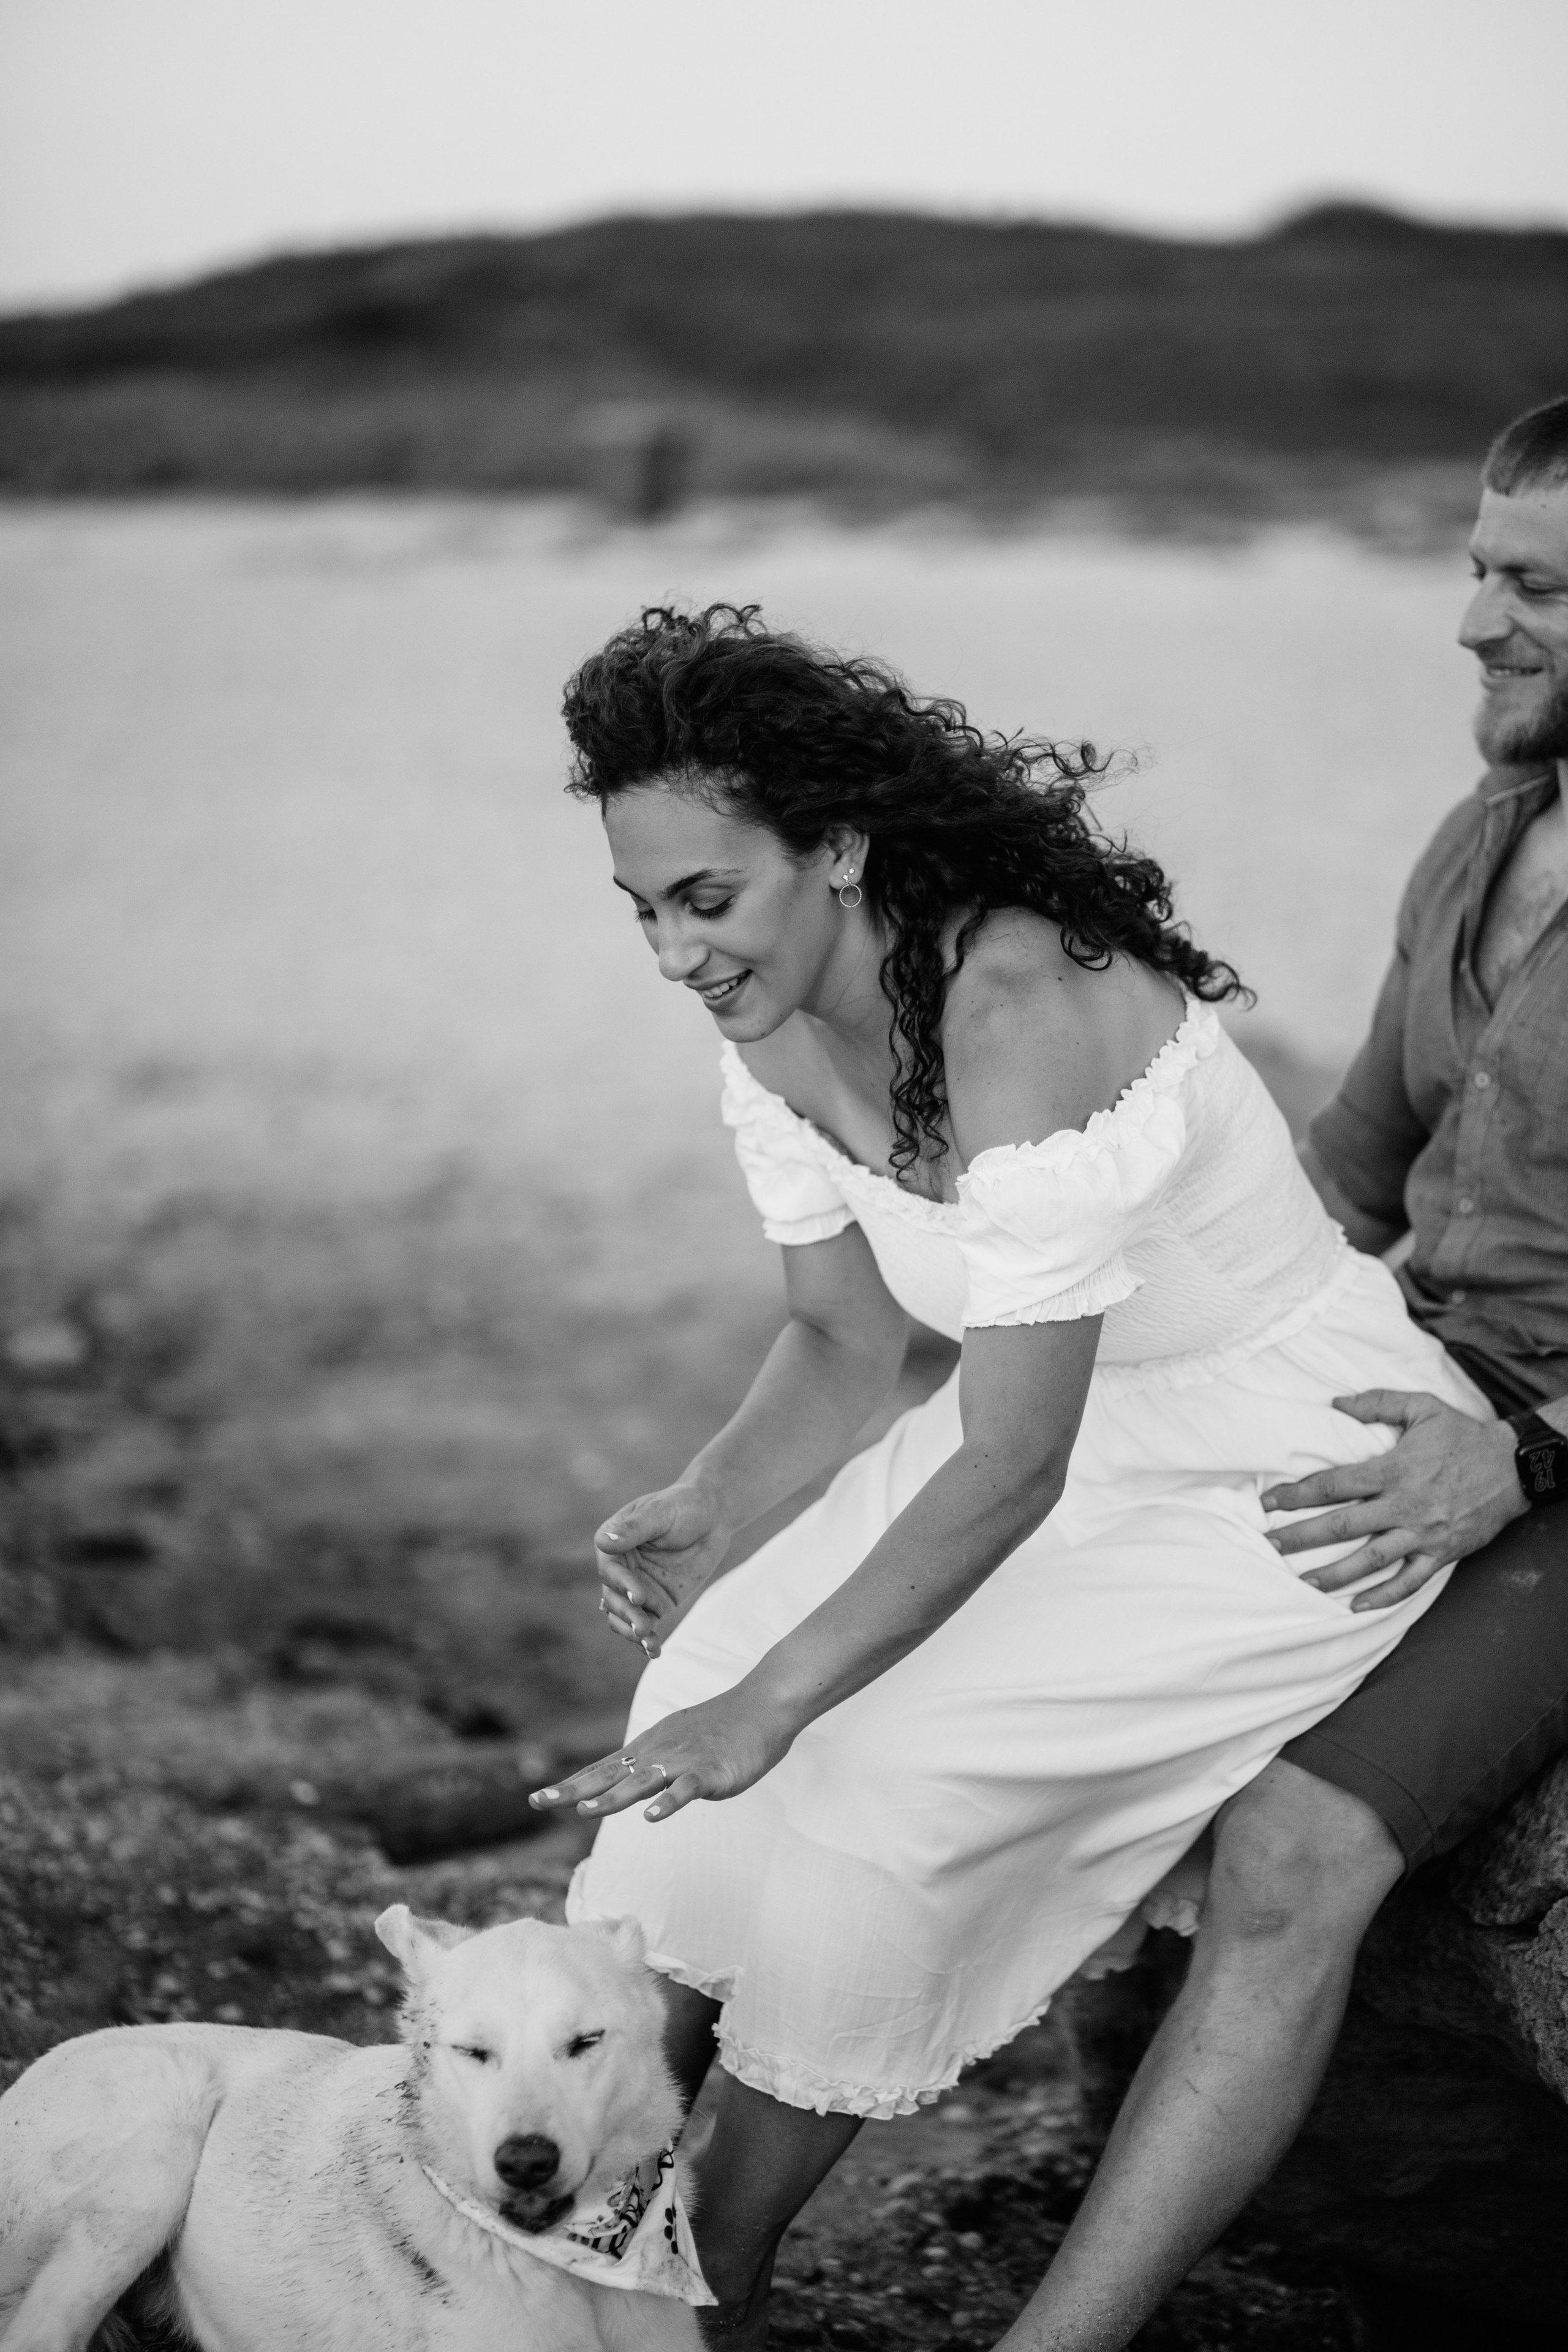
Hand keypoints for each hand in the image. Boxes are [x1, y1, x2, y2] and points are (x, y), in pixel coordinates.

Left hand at [528, 1685, 794, 1823]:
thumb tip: (625, 1786)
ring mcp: (684, 1761)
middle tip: (538, 1801)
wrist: (761, 1705)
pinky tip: (652, 1817)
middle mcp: (658, 1753)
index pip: (602, 1769)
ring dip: (613, 1796)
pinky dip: (669, 1802)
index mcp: (648, 1749)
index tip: (537, 1798)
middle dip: (573, 1789)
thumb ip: (650, 1765)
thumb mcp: (676, 1743)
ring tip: (585, 1810)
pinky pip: (687, 1788)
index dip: (570, 1785)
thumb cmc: (720, 1727)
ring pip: (642, 1780)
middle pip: (610, 1773)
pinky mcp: (711, 1770)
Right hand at [594, 1479, 731, 1656]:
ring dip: (632, 1632)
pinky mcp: (656, 1603)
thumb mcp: (660, 1513)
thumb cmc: (684, 1506)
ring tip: (648, 1643)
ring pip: (625, 1617)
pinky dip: (646, 1640)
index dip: (622, 1584)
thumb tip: (602, 1541)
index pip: (610, 1569)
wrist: (713, 1516)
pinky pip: (646, 1625)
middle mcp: (621, 1568)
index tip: (640, 1595)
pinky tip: (653, 1651)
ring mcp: (637, 1588)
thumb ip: (634, 1529)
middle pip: (614, 1598)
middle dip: (627, 1614)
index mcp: (613, 1542)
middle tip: (644, 1627)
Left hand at [1260, 1389, 1526, 1610]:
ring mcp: (1423, 1533)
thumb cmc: (1463, 1434)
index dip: (1297, 1495)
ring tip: (1304, 1582)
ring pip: (1371, 1559)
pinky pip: (1410, 1580)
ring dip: (1335, 1573)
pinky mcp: (1442, 1553)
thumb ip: (1377, 1401)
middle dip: (1302, 1537)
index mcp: (1393, 1469)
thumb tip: (1335, 1403)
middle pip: (1342, 1525)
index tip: (1270, 1503)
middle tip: (1271, 1545)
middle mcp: (1404, 1505)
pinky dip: (1384, 1595)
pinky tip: (1358, 1605)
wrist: (1513, 1466)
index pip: (1334, 1485)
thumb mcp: (1422, 1406)